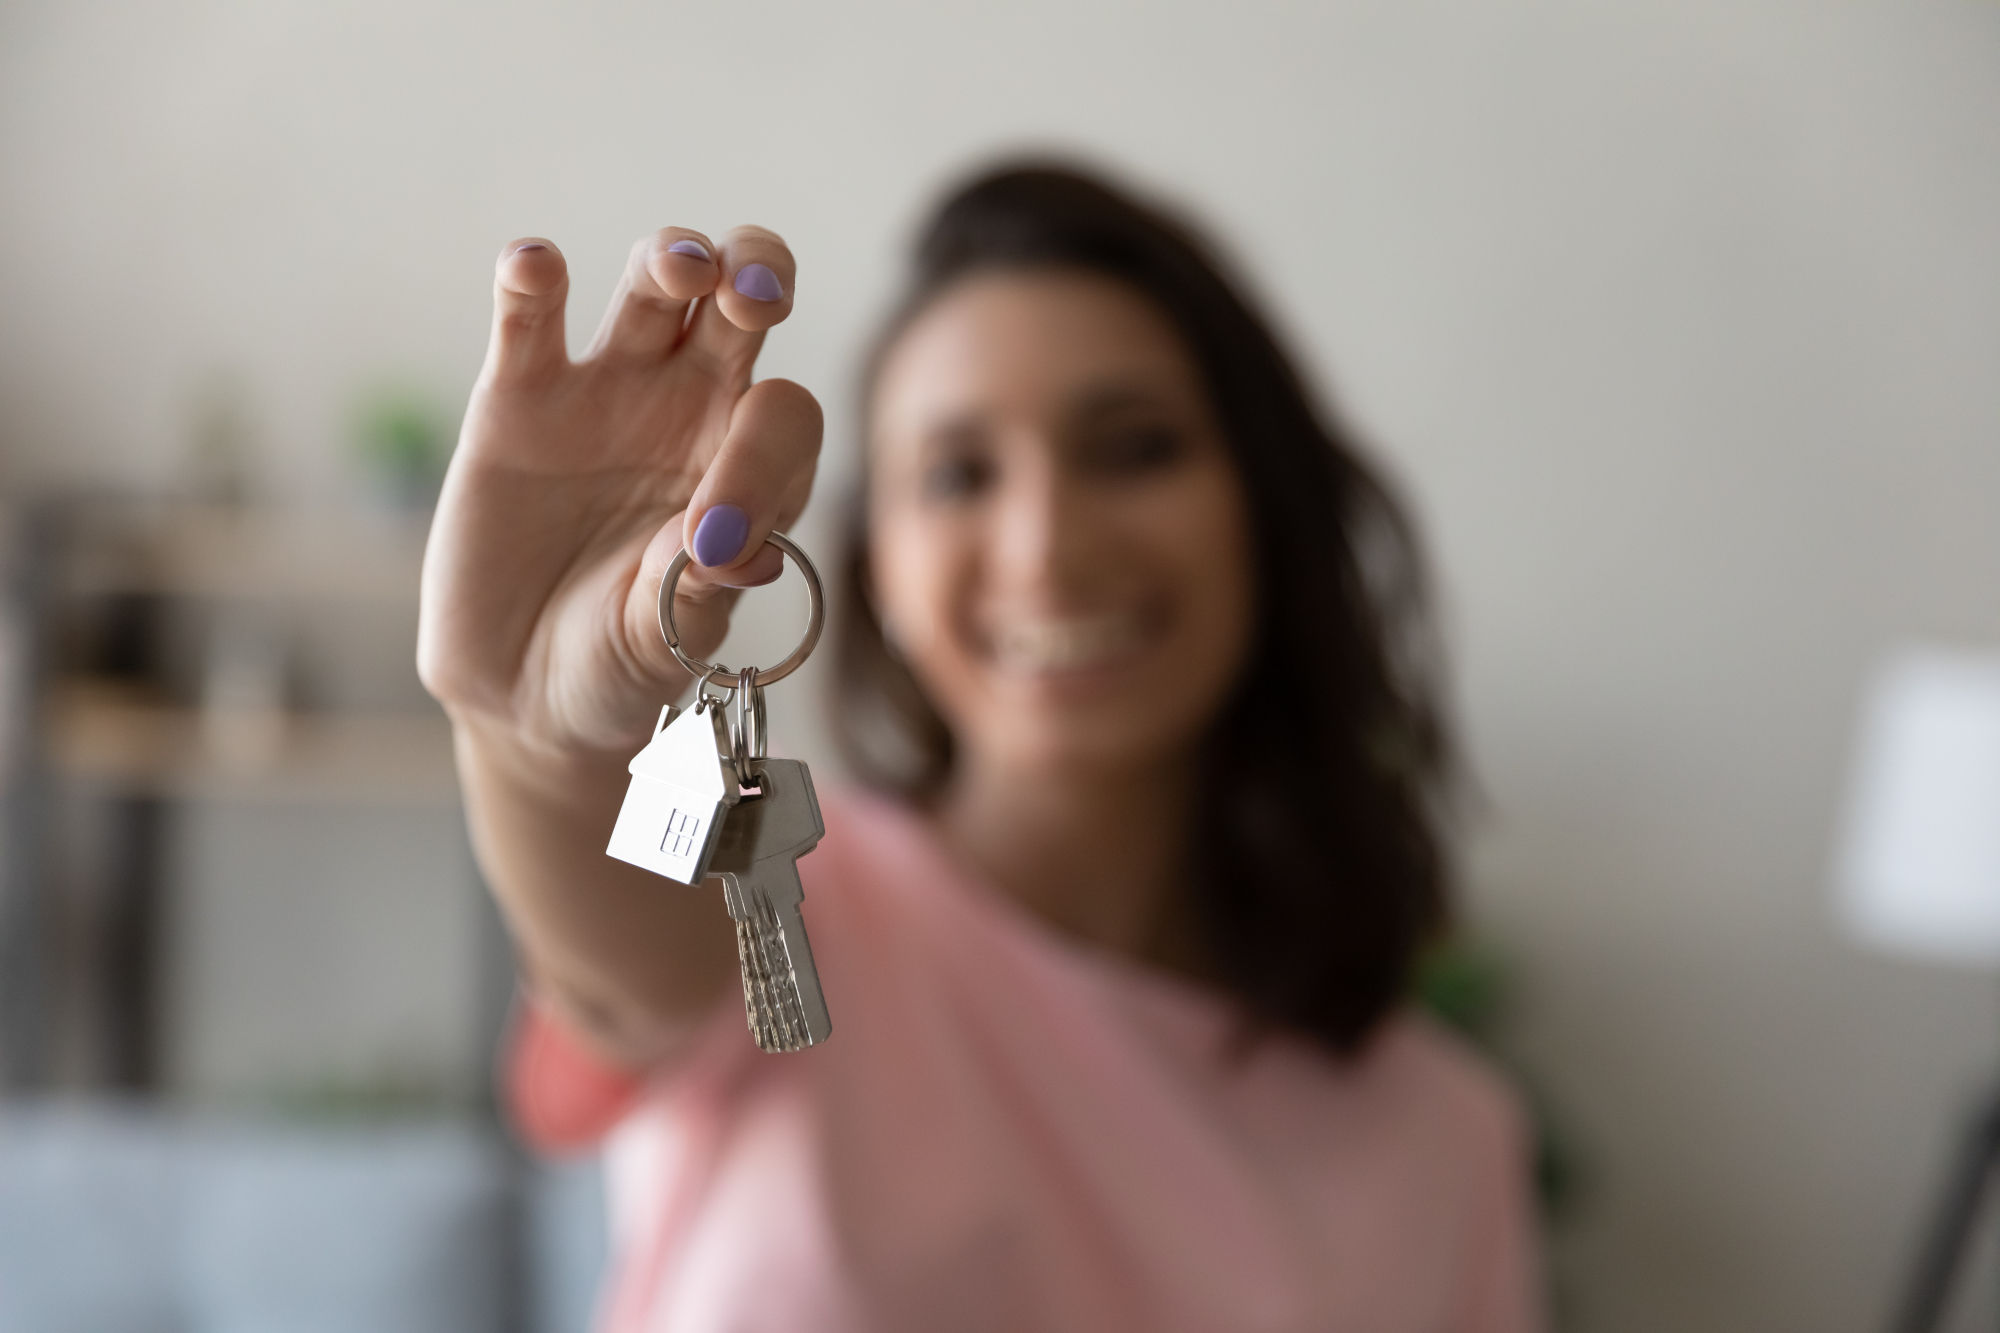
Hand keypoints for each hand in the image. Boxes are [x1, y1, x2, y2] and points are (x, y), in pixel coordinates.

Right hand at [418, 227, 821, 756]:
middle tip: (754, 293)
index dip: (764, 455)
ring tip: (681, 268)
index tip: (716, 537)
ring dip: (671, 259)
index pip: (782, 417)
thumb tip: (732, 545)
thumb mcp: (668, 642)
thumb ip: (699, 590)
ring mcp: (606, 393)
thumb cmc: (620, 664)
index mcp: (752, 467)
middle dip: (758, 277)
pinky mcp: (517, 397)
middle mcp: (690, 411)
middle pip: (740, 305)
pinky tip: (534, 264)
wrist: (526, 693)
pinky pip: (530, 318)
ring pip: (652, 289)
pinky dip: (530, 279)